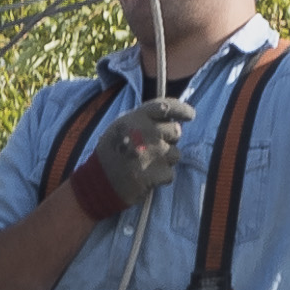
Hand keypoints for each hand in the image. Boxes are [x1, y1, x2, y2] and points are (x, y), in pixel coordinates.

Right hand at [66, 97, 192, 220]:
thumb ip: (144, 120)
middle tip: (153, 148)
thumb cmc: (111, 153)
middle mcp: (146, 131)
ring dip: (165, 160)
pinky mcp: (157, 172)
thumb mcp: (122, 127)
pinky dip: (161, 177)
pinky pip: (170, 173)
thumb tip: (174, 122)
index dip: (182, 110)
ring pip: (175, 154)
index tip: (190, 115)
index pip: (166, 107)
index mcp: (136, 117)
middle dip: (170, 140)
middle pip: (176, 131)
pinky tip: (145, 177)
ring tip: (145, 164)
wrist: (99, 182)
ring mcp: (153, 152)